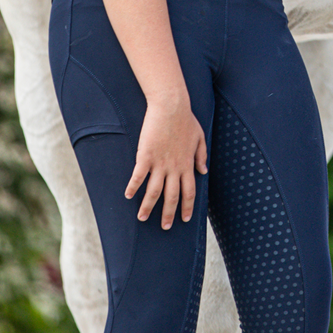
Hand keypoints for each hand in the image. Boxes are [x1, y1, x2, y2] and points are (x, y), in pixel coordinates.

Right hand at [126, 93, 206, 227]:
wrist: (171, 106)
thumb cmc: (186, 119)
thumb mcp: (200, 137)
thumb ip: (202, 156)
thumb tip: (204, 171)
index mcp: (187, 164)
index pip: (189, 191)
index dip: (186, 206)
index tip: (184, 219)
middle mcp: (174, 168)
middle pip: (172, 197)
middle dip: (168, 214)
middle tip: (165, 227)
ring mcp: (160, 163)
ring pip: (154, 191)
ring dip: (148, 206)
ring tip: (142, 218)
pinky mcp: (146, 156)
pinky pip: (138, 176)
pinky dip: (133, 187)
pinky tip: (127, 195)